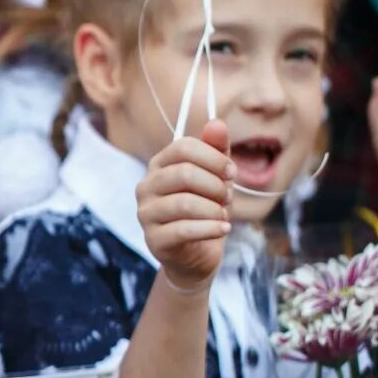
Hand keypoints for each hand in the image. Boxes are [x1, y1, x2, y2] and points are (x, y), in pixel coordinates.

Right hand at [137, 120, 232, 292]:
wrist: (196, 254)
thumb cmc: (205, 209)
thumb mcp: (216, 177)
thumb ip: (216, 150)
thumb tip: (216, 123)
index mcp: (159, 166)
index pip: (183, 147)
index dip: (213, 157)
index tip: (232, 172)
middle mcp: (146, 187)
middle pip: (183, 173)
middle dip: (215, 185)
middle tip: (228, 197)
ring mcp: (145, 214)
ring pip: (184, 203)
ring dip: (214, 209)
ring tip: (223, 215)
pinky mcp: (153, 240)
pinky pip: (184, 230)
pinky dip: (211, 228)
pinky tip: (223, 228)